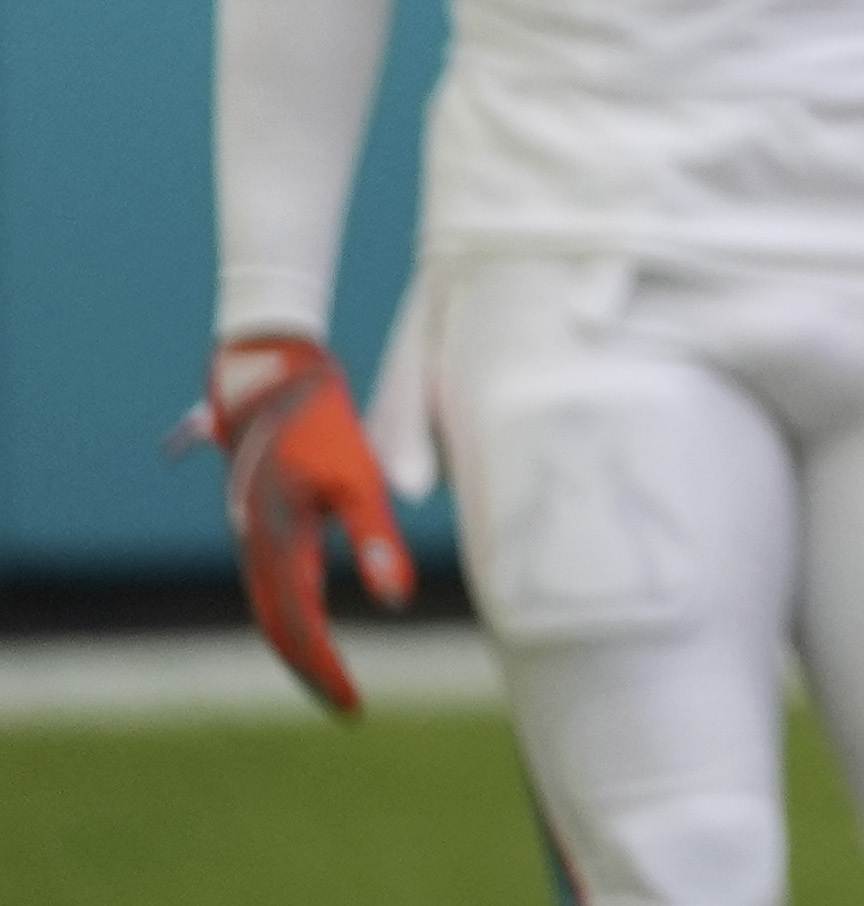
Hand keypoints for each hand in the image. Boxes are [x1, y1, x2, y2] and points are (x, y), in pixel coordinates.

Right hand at [208, 335, 411, 715]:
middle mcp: (255, 547)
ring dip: (297, 642)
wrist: (271, 377)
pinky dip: (289, 611)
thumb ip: (375, 540)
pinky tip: (312, 617)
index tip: (353, 704)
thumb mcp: (358, 479)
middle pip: (278, 627)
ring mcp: (250, 535)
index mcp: (277, 545)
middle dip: (309, 668)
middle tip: (345, 704)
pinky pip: (270, 581)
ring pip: (270, 606)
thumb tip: (396, 600)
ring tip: (331, 674)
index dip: (324, 670)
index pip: (297, 628)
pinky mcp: (257, 520)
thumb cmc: (321, 423)